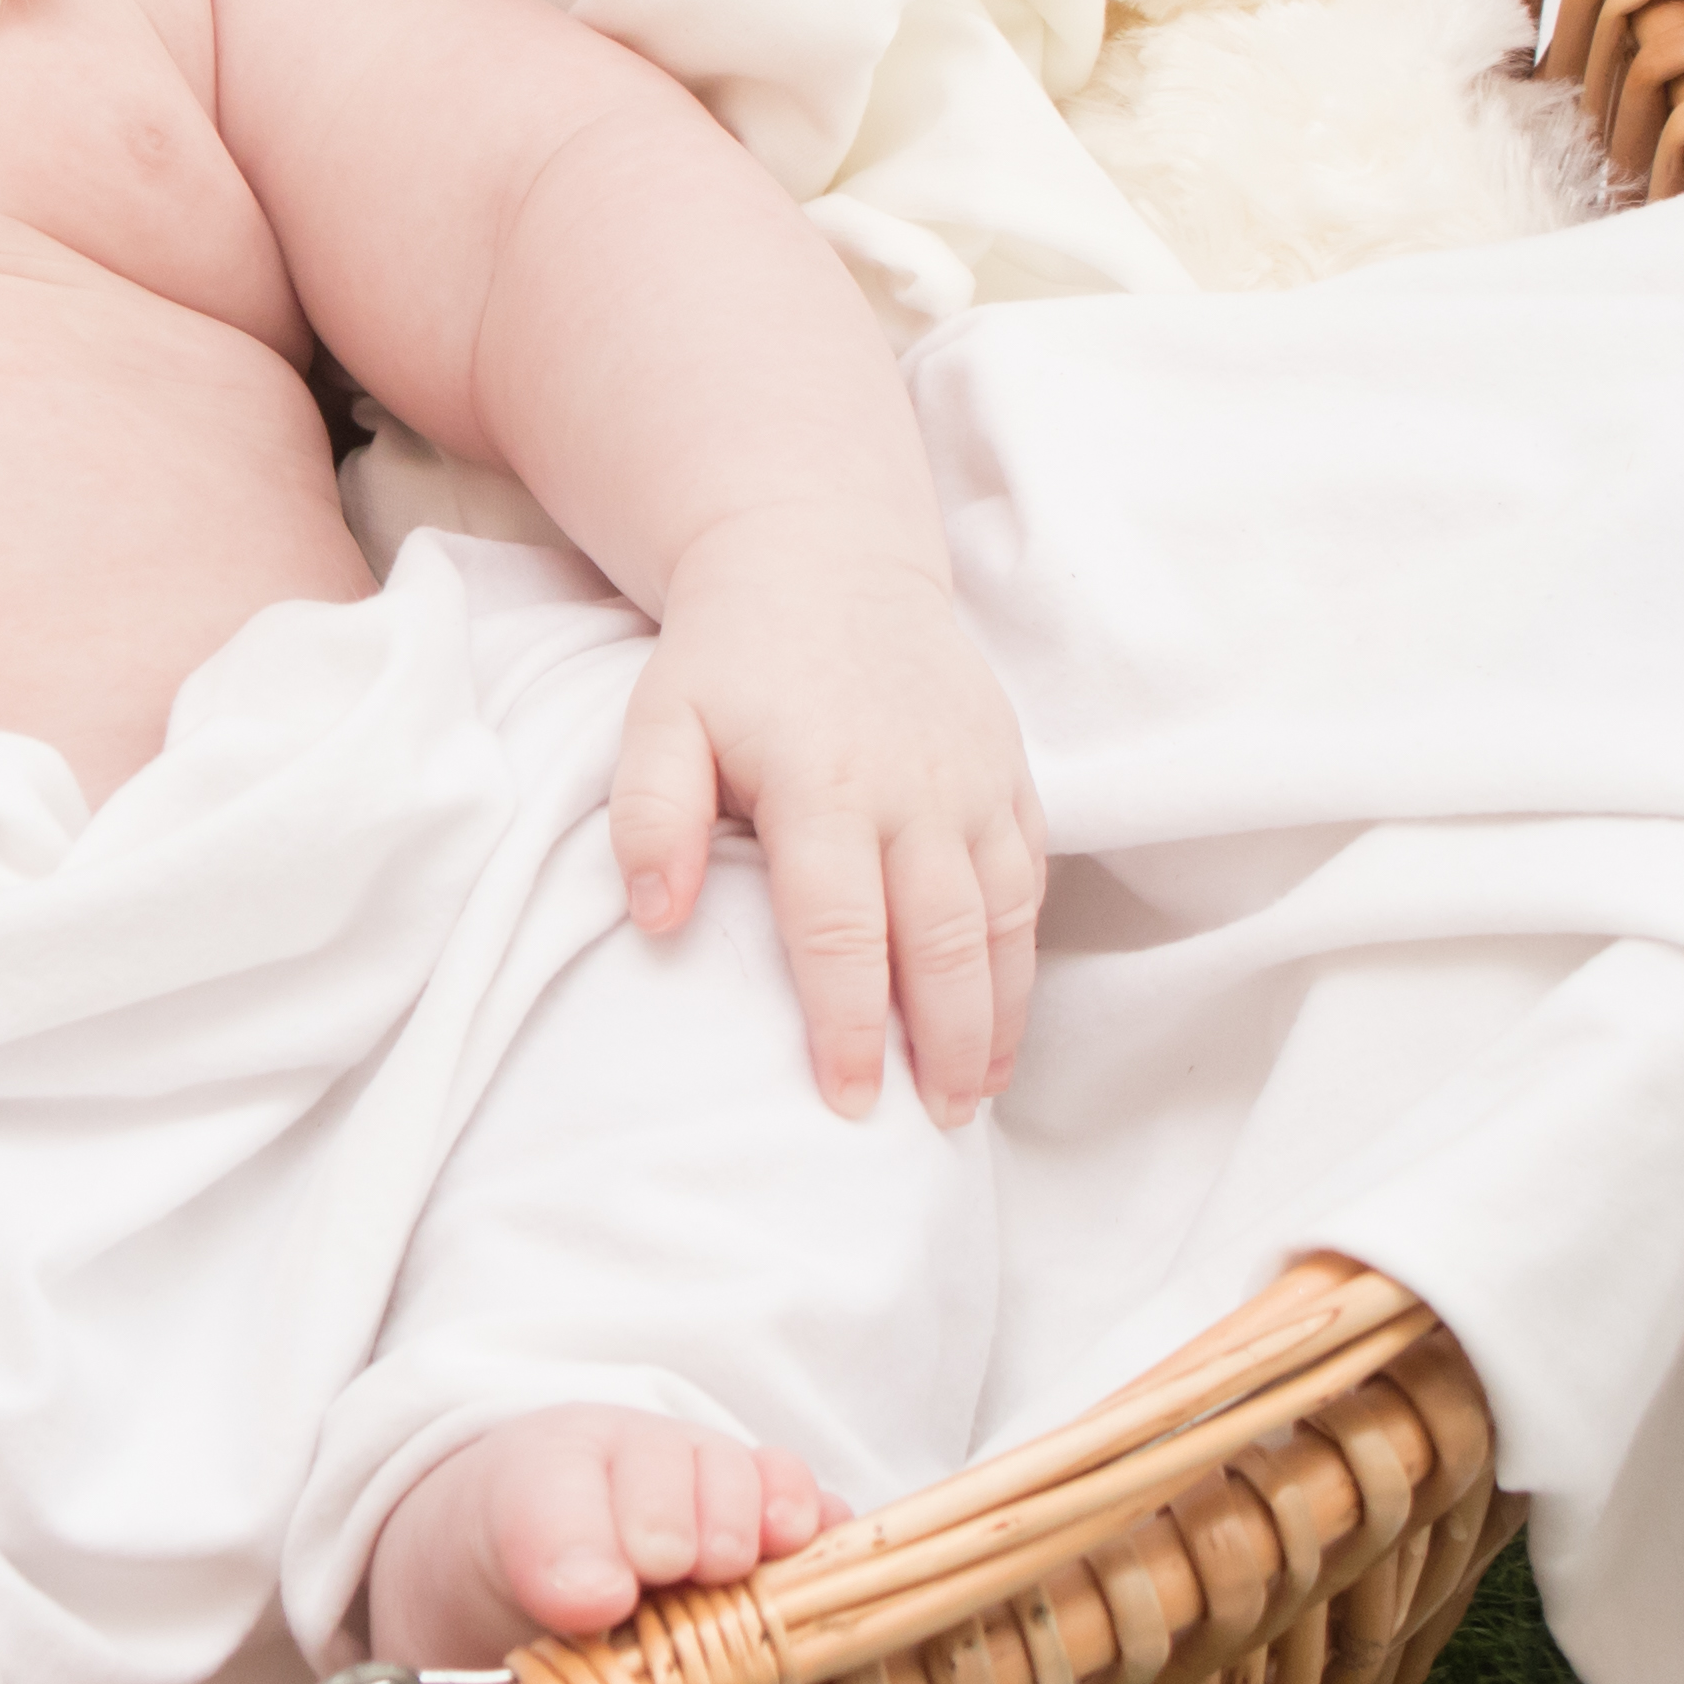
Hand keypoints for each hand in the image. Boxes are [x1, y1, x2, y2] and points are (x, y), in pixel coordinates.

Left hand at [605, 525, 1043, 1125]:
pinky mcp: (1008, 772)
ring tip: (975, 1096)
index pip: (840, 930)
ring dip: (997, 1015)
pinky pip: (1032, 877)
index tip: (848, 1100)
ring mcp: (974, 780)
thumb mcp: (663, 716)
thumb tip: (653, 919)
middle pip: (943, 940)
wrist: (823, 557)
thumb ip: (652, 814)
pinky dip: (1026, 954)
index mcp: (824, 784)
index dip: (848, 1023)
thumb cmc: (730, 656)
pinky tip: (1005, 1014)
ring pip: (1004, 920)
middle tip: (933, 1127)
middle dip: (944, 1043)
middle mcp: (915, 788)